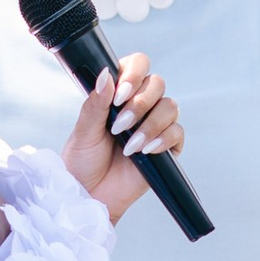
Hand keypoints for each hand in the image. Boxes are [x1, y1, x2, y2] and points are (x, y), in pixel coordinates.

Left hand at [61, 54, 180, 224]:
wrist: (91, 195)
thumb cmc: (83, 162)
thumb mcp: (84, 130)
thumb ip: (96, 103)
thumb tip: (105, 75)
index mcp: (119, 93)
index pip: (137, 65)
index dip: (133, 74)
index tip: (118, 96)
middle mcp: (139, 104)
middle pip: (157, 83)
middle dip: (140, 102)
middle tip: (120, 124)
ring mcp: (154, 124)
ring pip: (170, 106)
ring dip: (150, 124)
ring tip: (129, 145)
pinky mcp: (167, 146)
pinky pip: (177, 133)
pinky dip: (162, 139)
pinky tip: (145, 150)